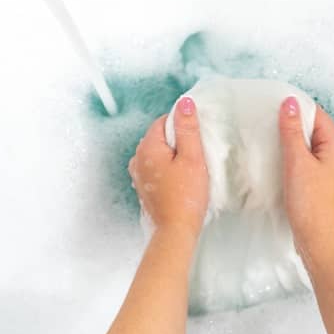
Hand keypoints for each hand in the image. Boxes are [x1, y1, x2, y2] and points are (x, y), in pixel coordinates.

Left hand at [129, 96, 208, 241]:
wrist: (176, 230)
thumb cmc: (186, 196)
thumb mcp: (192, 158)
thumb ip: (187, 129)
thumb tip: (184, 103)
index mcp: (147, 148)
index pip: (163, 121)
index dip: (182, 126)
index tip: (196, 140)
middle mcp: (137, 159)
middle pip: (159, 137)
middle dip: (177, 141)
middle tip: (195, 156)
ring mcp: (138, 174)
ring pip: (158, 153)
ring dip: (173, 156)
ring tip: (189, 170)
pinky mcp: (144, 187)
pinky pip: (156, 168)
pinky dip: (168, 169)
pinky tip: (181, 180)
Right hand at [278, 98, 333, 259]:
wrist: (319, 240)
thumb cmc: (310, 203)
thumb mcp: (297, 162)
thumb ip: (292, 131)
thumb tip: (290, 103)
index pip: (318, 115)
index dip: (298, 108)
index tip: (275, 105)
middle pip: (315, 131)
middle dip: (294, 125)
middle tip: (269, 122)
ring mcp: (332, 172)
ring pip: (311, 148)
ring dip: (293, 143)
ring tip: (271, 140)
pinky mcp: (323, 185)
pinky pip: (309, 163)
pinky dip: (295, 159)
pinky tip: (281, 163)